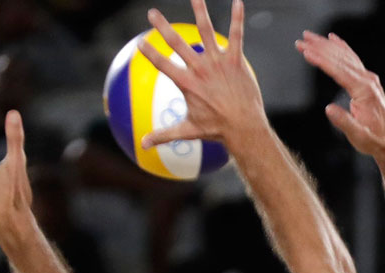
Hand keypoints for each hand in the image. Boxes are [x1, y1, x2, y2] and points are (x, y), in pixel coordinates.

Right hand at [137, 0, 263, 150]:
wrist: (244, 128)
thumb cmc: (216, 130)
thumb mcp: (187, 130)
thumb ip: (163, 135)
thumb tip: (142, 145)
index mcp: (186, 83)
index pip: (162, 64)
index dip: (149, 52)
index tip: (140, 42)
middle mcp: (200, 69)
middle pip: (177, 43)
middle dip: (163, 27)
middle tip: (152, 13)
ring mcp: (218, 62)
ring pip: (206, 31)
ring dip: (200, 11)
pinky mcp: (235, 61)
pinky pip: (236, 36)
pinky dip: (237, 19)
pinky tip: (239, 2)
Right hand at [296, 31, 384, 160]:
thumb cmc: (375, 140)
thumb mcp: (358, 136)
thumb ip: (344, 122)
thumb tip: (329, 109)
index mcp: (365, 90)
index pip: (339, 70)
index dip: (321, 60)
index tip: (306, 51)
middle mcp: (368, 80)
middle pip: (340, 58)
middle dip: (319, 48)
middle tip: (301, 40)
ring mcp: (369, 79)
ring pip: (345, 56)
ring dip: (327, 46)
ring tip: (309, 37)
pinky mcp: (368, 82)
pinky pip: (352, 60)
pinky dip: (341, 48)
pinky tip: (333, 39)